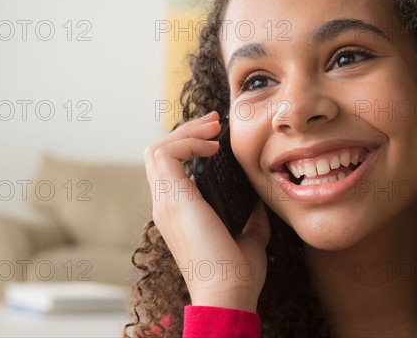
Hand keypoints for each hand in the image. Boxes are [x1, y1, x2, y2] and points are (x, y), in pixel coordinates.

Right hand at [143, 111, 270, 311]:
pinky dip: (187, 143)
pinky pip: (166, 155)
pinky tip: (212, 148)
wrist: (227, 294)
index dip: (190, 146)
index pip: (171, 168)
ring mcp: (165, 202)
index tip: (217, 139)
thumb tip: (258, 204)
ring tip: (213, 130)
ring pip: (158, 149)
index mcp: (179, 213)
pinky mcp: (172, 199)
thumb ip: (250, 219)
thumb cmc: (236, 274)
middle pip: (160, 152)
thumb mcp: (248, 237)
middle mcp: (166, 205)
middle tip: (215, 124)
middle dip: (187, 131)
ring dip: (186, 132)